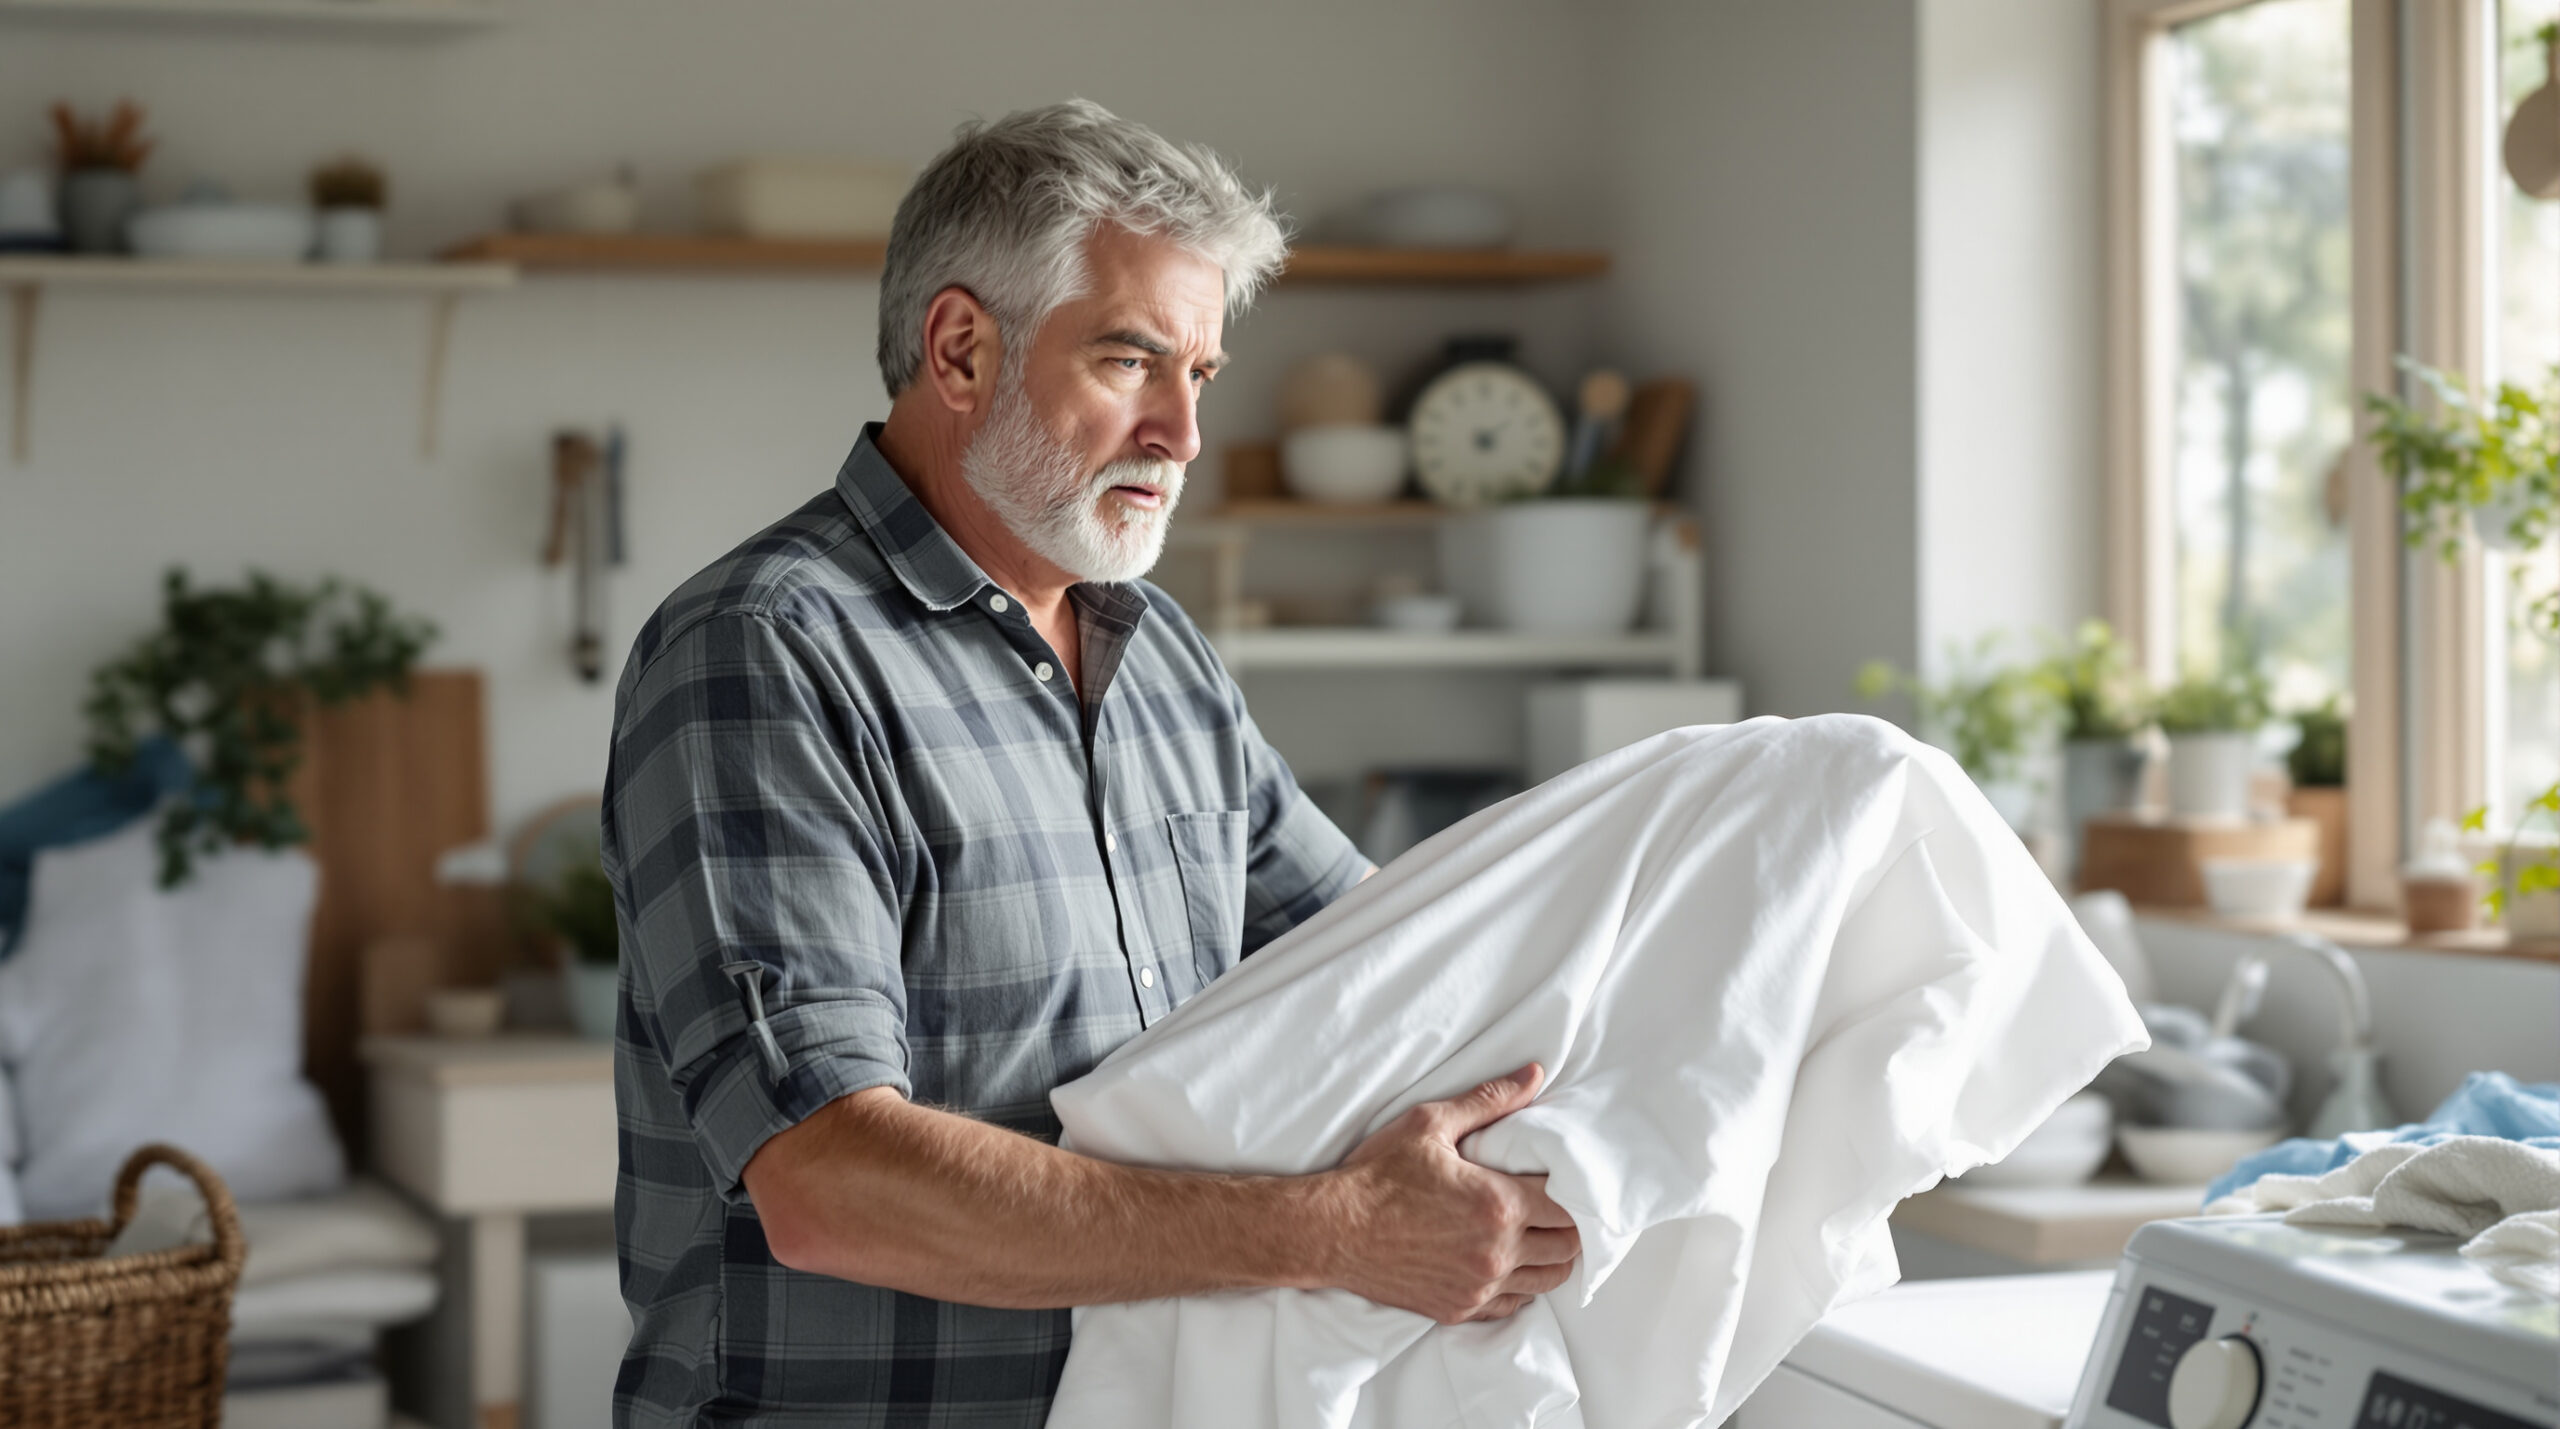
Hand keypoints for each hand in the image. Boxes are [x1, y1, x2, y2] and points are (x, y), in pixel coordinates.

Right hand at [1319, 1063, 1579, 1324]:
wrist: (1332, 1230)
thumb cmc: (1377, 1175)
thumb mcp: (1430, 1125)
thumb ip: (1489, 1101)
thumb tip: (1533, 1075)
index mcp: (1498, 1204)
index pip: (1568, 1207)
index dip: (1573, 1192)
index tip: (1563, 1181)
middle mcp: (1496, 1252)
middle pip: (1566, 1247)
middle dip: (1568, 1225)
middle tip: (1554, 1206)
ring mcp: (1478, 1286)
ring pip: (1545, 1281)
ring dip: (1549, 1258)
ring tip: (1538, 1235)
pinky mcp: (1458, 1308)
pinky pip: (1511, 1306)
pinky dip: (1519, 1286)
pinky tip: (1508, 1264)